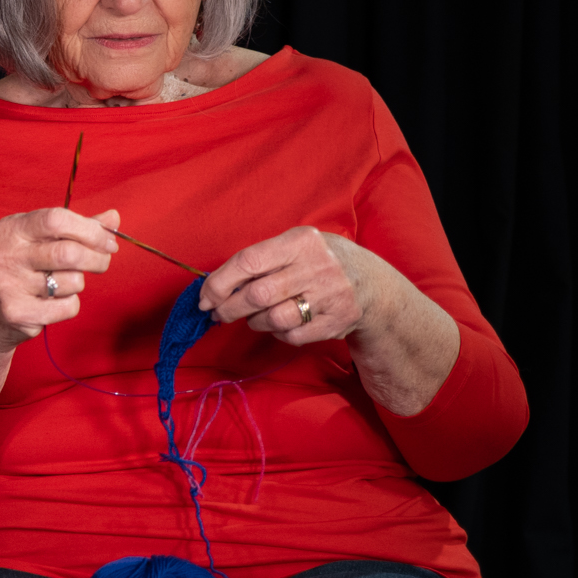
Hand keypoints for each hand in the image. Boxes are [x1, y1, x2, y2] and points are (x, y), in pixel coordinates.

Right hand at [0, 207, 120, 346]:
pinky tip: (52, 302)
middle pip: (68, 253)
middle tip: (101, 262)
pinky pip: (68, 307)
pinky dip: (70, 305)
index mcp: (12, 228)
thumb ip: (76, 228)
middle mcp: (6, 254)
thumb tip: (113, 217)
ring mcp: (9, 285)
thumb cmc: (22, 268)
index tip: (108, 241)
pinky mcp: (18, 312)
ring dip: (78, 283)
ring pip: (72, 282)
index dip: (90, 230)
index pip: (56, 219)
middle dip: (97, 259)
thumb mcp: (40, 240)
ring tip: (62, 284)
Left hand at [201, 226, 373, 344]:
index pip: (248, 261)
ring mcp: (331, 296)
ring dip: (254, 322)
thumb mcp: (294, 246)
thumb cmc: (317, 262)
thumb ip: (259, 261)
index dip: (219, 283)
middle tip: (218, 313)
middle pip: (257, 295)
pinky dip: (277, 333)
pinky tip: (280, 323)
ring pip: (272, 319)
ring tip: (254, 316)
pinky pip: (291, 336)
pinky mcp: (337, 322)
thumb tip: (214, 287)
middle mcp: (319, 266)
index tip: (205, 298)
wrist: (372, 284)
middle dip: (228, 308)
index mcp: (301, 241)